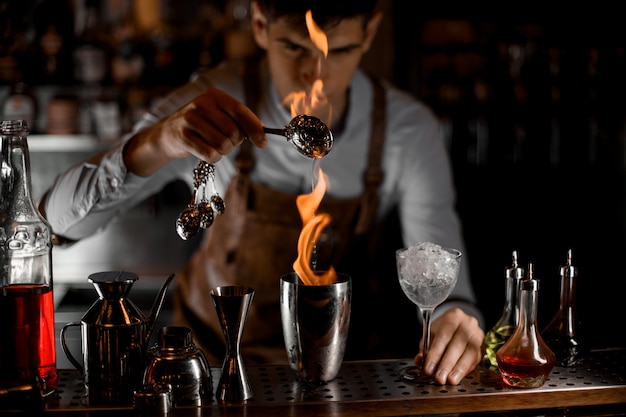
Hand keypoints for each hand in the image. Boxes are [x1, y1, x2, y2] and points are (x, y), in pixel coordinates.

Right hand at [124, 87, 267, 175]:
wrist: (168, 133)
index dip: (255, 128)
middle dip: (234, 143)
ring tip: (214, 146)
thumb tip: (262, 129)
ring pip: (223, 144)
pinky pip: (210, 154)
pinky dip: (213, 158)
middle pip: (233, 131)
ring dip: (223, 151)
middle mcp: (202, 104)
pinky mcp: (183, 136)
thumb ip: (240, 120)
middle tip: (225, 142)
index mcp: (214, 96)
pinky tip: (206, 152)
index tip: (263, 143)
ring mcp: (190, 119)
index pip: (241, 111)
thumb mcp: (219, 116)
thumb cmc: (201, 126)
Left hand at [415, 307, 483, 384]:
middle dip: (447, 364)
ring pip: (469, 354)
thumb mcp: (432, 334)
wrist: (461, 324)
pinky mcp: (482, 346)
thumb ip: (425, 347)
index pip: (443, 337)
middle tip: (439, 378)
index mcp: (453, 317)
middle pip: (457, 346)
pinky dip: (465, 370)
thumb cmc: (444, 330)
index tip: (428, 369)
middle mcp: (467, 324)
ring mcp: (477, 335)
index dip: (435, 355)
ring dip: (458, 370)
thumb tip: (420, 360)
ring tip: (450, 380)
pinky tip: (458, 377)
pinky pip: (475, 360)